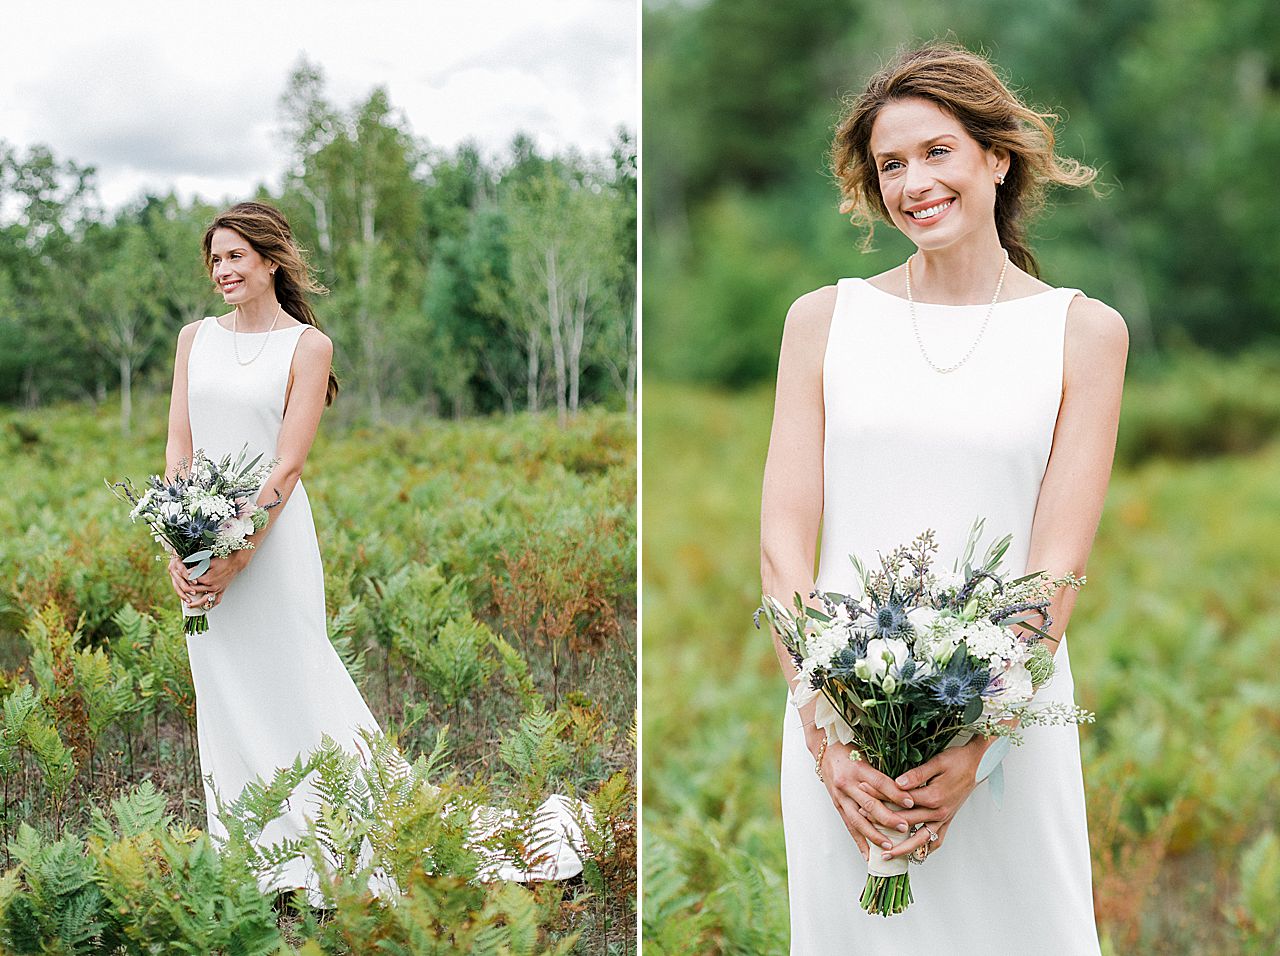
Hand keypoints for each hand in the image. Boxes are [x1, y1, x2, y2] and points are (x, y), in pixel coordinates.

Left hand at [171, 551, 250, 610]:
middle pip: (196, 591)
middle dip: (188, 592)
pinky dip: (211, 605)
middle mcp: (212, 586)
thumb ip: (197, 568)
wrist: (235, 563)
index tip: (181, 580)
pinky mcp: (222, 590)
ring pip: (205, 600)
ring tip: (189, 606)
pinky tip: (206, 607)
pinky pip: (216, 600)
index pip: (192, 582)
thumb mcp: (208, 562)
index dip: (186, 581)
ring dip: (196, 604)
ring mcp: (217, 589)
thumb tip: (187, 572)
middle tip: (181, 593)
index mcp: (207, 579)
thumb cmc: (223, 561)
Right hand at [811, 735, 919, 862]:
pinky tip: (868, 854)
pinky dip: (859, 841)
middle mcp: (848, 783)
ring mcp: (841, 796)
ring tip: (888, 845)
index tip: (911, 802)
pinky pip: (849, 826)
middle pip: (869, 804)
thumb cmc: (850, 749)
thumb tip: (907, 785)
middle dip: (888, 818)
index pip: (880, 782)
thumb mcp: (867, 753)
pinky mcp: (837, 805)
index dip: (895, 793)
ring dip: (874, 834)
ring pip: (858, 819)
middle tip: (904, 827)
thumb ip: (883, 770)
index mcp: (858, 768)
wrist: (824, 749)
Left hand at [863, 738, 987, 862]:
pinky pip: (937, 840)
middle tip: (863, 823)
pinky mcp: (947, 820)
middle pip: (905, 821)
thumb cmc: (958, 761)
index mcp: (933, 797)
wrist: (978, 765)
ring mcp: (943, 819)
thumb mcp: (937, 762)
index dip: (879, 797)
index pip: (899, 801)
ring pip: (920, 839)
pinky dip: (926, 849)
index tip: (863, 795)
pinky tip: (915, 855)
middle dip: (882, 822)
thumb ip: (917, 775)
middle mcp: (938, 812)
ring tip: (886, 855)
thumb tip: (897, 783)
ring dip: (903, 848)